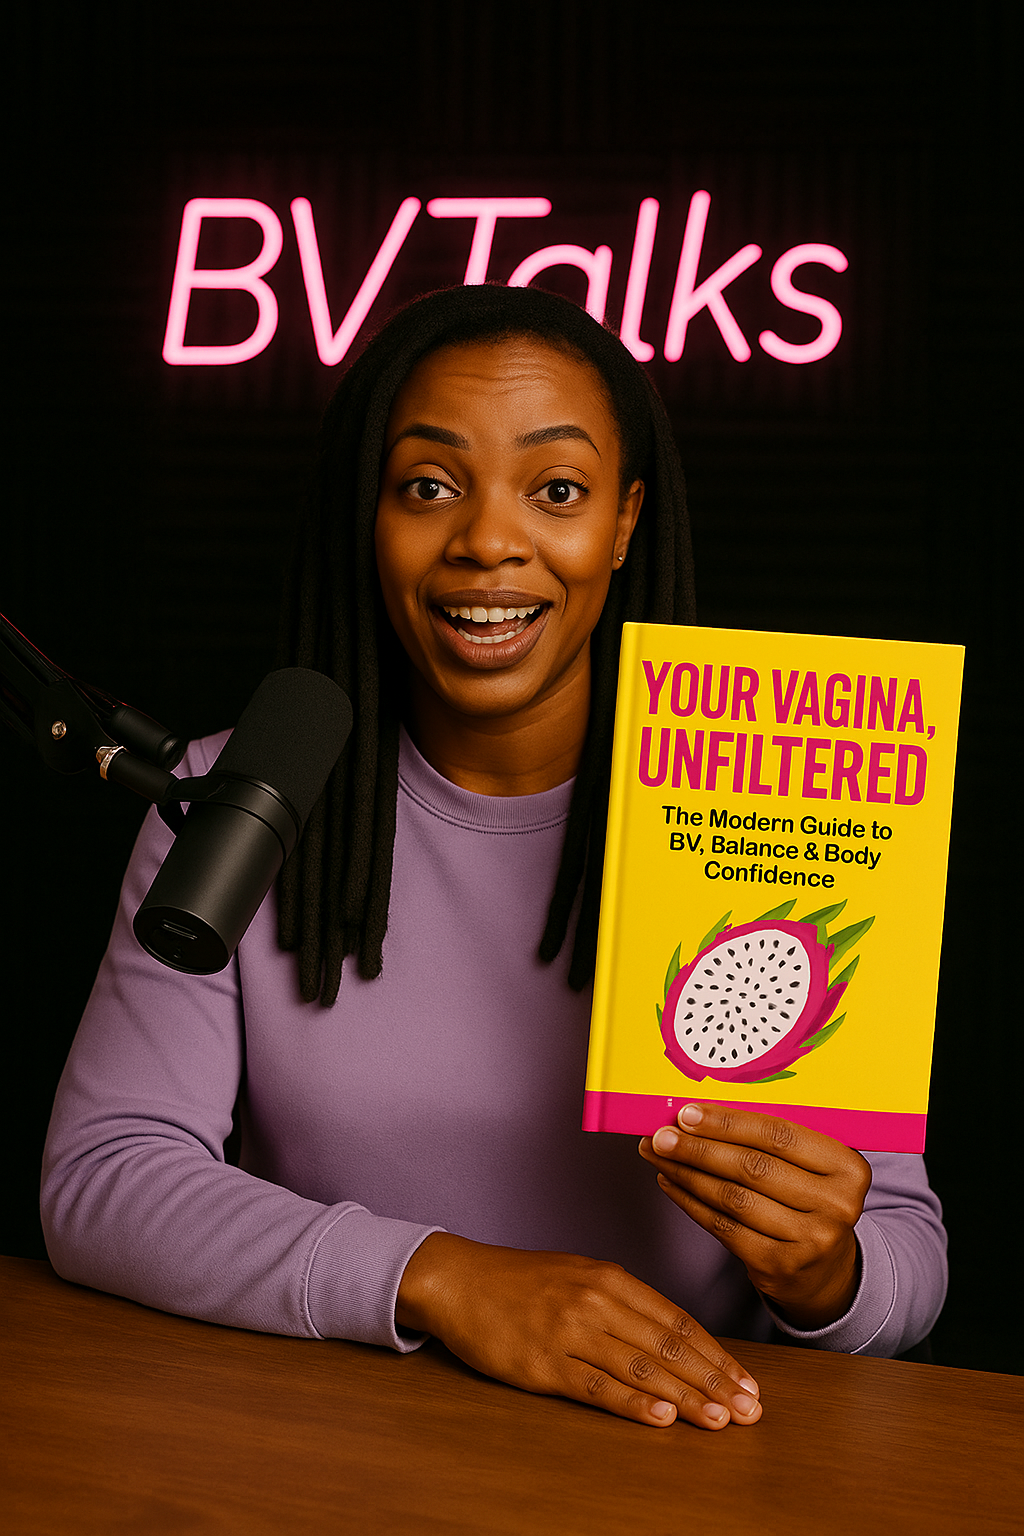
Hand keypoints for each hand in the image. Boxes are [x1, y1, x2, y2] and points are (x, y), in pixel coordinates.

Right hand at [395, 1232, 761, 1429]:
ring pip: (641, 1367)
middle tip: (751, 1410)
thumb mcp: (579, 1276)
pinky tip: (661, 1417)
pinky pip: (596, 1386)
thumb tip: (673, 1341)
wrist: (459, 1280)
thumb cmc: (520, 1282)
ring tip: (720, 1419)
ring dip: (686, 1397)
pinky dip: (633, 1403)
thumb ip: (624, 1304)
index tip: (748, 1382)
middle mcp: (596, 1301)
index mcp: (610, 1278)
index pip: (677, 1321)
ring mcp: (569, 1331)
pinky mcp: (542, 1362)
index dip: (717, 1354)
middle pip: (668, 1345)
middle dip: (715, 1379)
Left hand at [639, 1104, 871, 1329]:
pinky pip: (724, 1227)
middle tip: (661, 1134)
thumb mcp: (810, 1166)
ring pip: (733, 1197)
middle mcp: (838, 1205)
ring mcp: (811, 1240)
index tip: (687, 1113)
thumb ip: (769, 1139)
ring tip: (658, 1154)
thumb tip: (699, 1113)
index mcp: (848, 1167)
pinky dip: (690, 1202)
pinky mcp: (781, 1266)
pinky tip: (670, 1184)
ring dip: (687, 1172)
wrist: (826, 1270)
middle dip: (698, 1147)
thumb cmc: (808, 1200)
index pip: (779, 1135)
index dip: (727, 1123)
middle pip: (752, 1166)